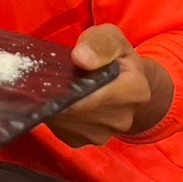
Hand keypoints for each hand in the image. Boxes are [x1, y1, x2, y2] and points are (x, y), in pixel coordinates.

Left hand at [48, 25, 172, 147]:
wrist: (126, 84)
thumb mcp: (112, 39)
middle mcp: (120, 119)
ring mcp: (101, 135)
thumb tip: (80, 57)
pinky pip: (59, 129)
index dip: (67, 86)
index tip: (52, 76)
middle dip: (56, 94)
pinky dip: (53, 115)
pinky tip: (56, 100)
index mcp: (134, 91)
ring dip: (53, 104)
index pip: (92, 94)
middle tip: (48, 77)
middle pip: (74, 109)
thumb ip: (99, 43)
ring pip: (64, 120)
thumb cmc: (115, 57)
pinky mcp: (82, 142)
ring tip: (52, 87)